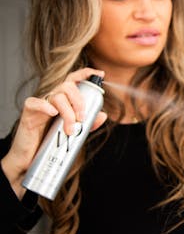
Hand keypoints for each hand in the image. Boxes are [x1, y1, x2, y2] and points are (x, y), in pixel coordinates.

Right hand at [1, 67, 106, 197]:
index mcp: (63, 101)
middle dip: (79, 100)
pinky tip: (53, 113)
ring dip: (67, 112)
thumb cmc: (50, 143)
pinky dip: (45, 106)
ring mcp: (40, 104)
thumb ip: (88, 124)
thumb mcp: (73, 133)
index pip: (74, 81)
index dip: (86, 74)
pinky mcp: (28, 112)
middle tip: (82, 118)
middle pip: (67, 86)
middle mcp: (52, 99)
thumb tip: (103, 115)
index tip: (99, 74)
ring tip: (70, 129)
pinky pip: (36, 103)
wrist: (30, 159)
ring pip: (57, 96)